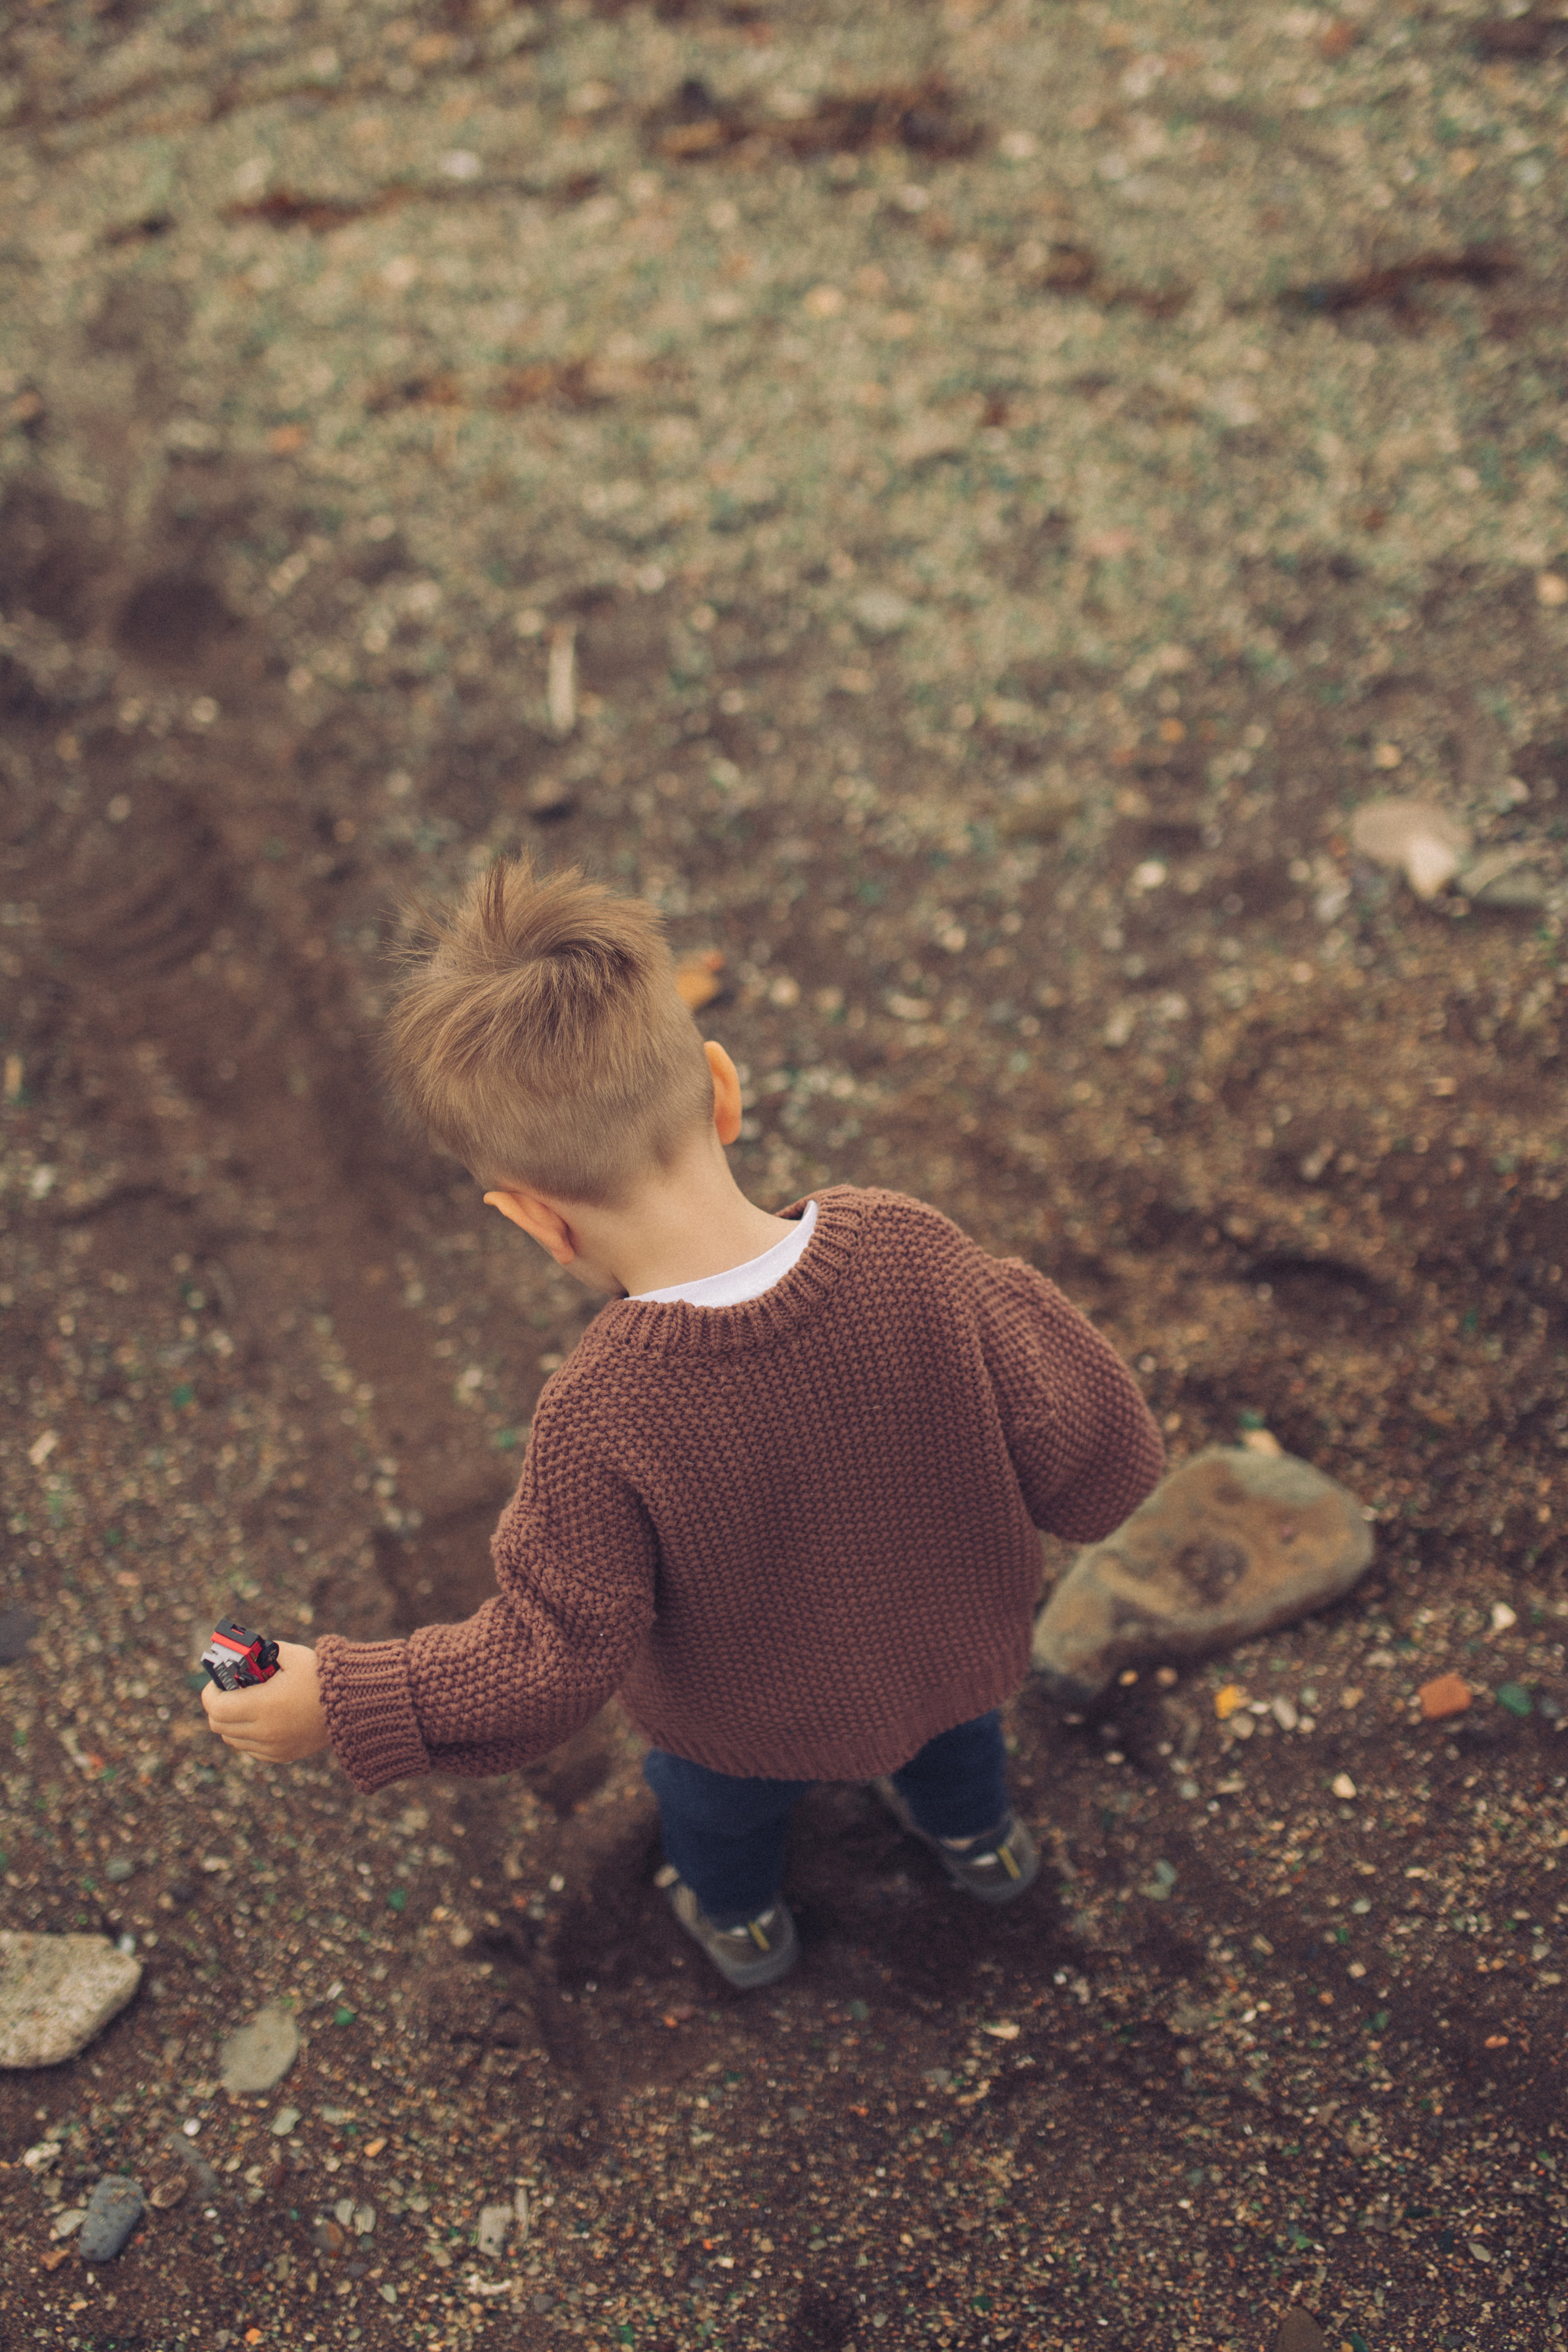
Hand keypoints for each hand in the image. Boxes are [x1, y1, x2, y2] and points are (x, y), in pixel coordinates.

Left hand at [201, 1639, 329, 1762]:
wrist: (353, 1705)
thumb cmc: (322, 1676)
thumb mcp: (291, 1655)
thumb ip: (262, 1652)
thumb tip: (241, 1652)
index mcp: (263, 1705)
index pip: (216, 1707)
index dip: (211, 1693)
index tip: (219, 1681)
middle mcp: (264, 1731)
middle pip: (218, 1726)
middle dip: (218, 1707)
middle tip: (230, 1691)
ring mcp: (272, 1747)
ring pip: (232, 1739)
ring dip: (231, 1722)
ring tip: (246, 1704)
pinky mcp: (281, 1756)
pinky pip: (251, 1750)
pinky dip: (248, 1737)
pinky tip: (262, 1720)